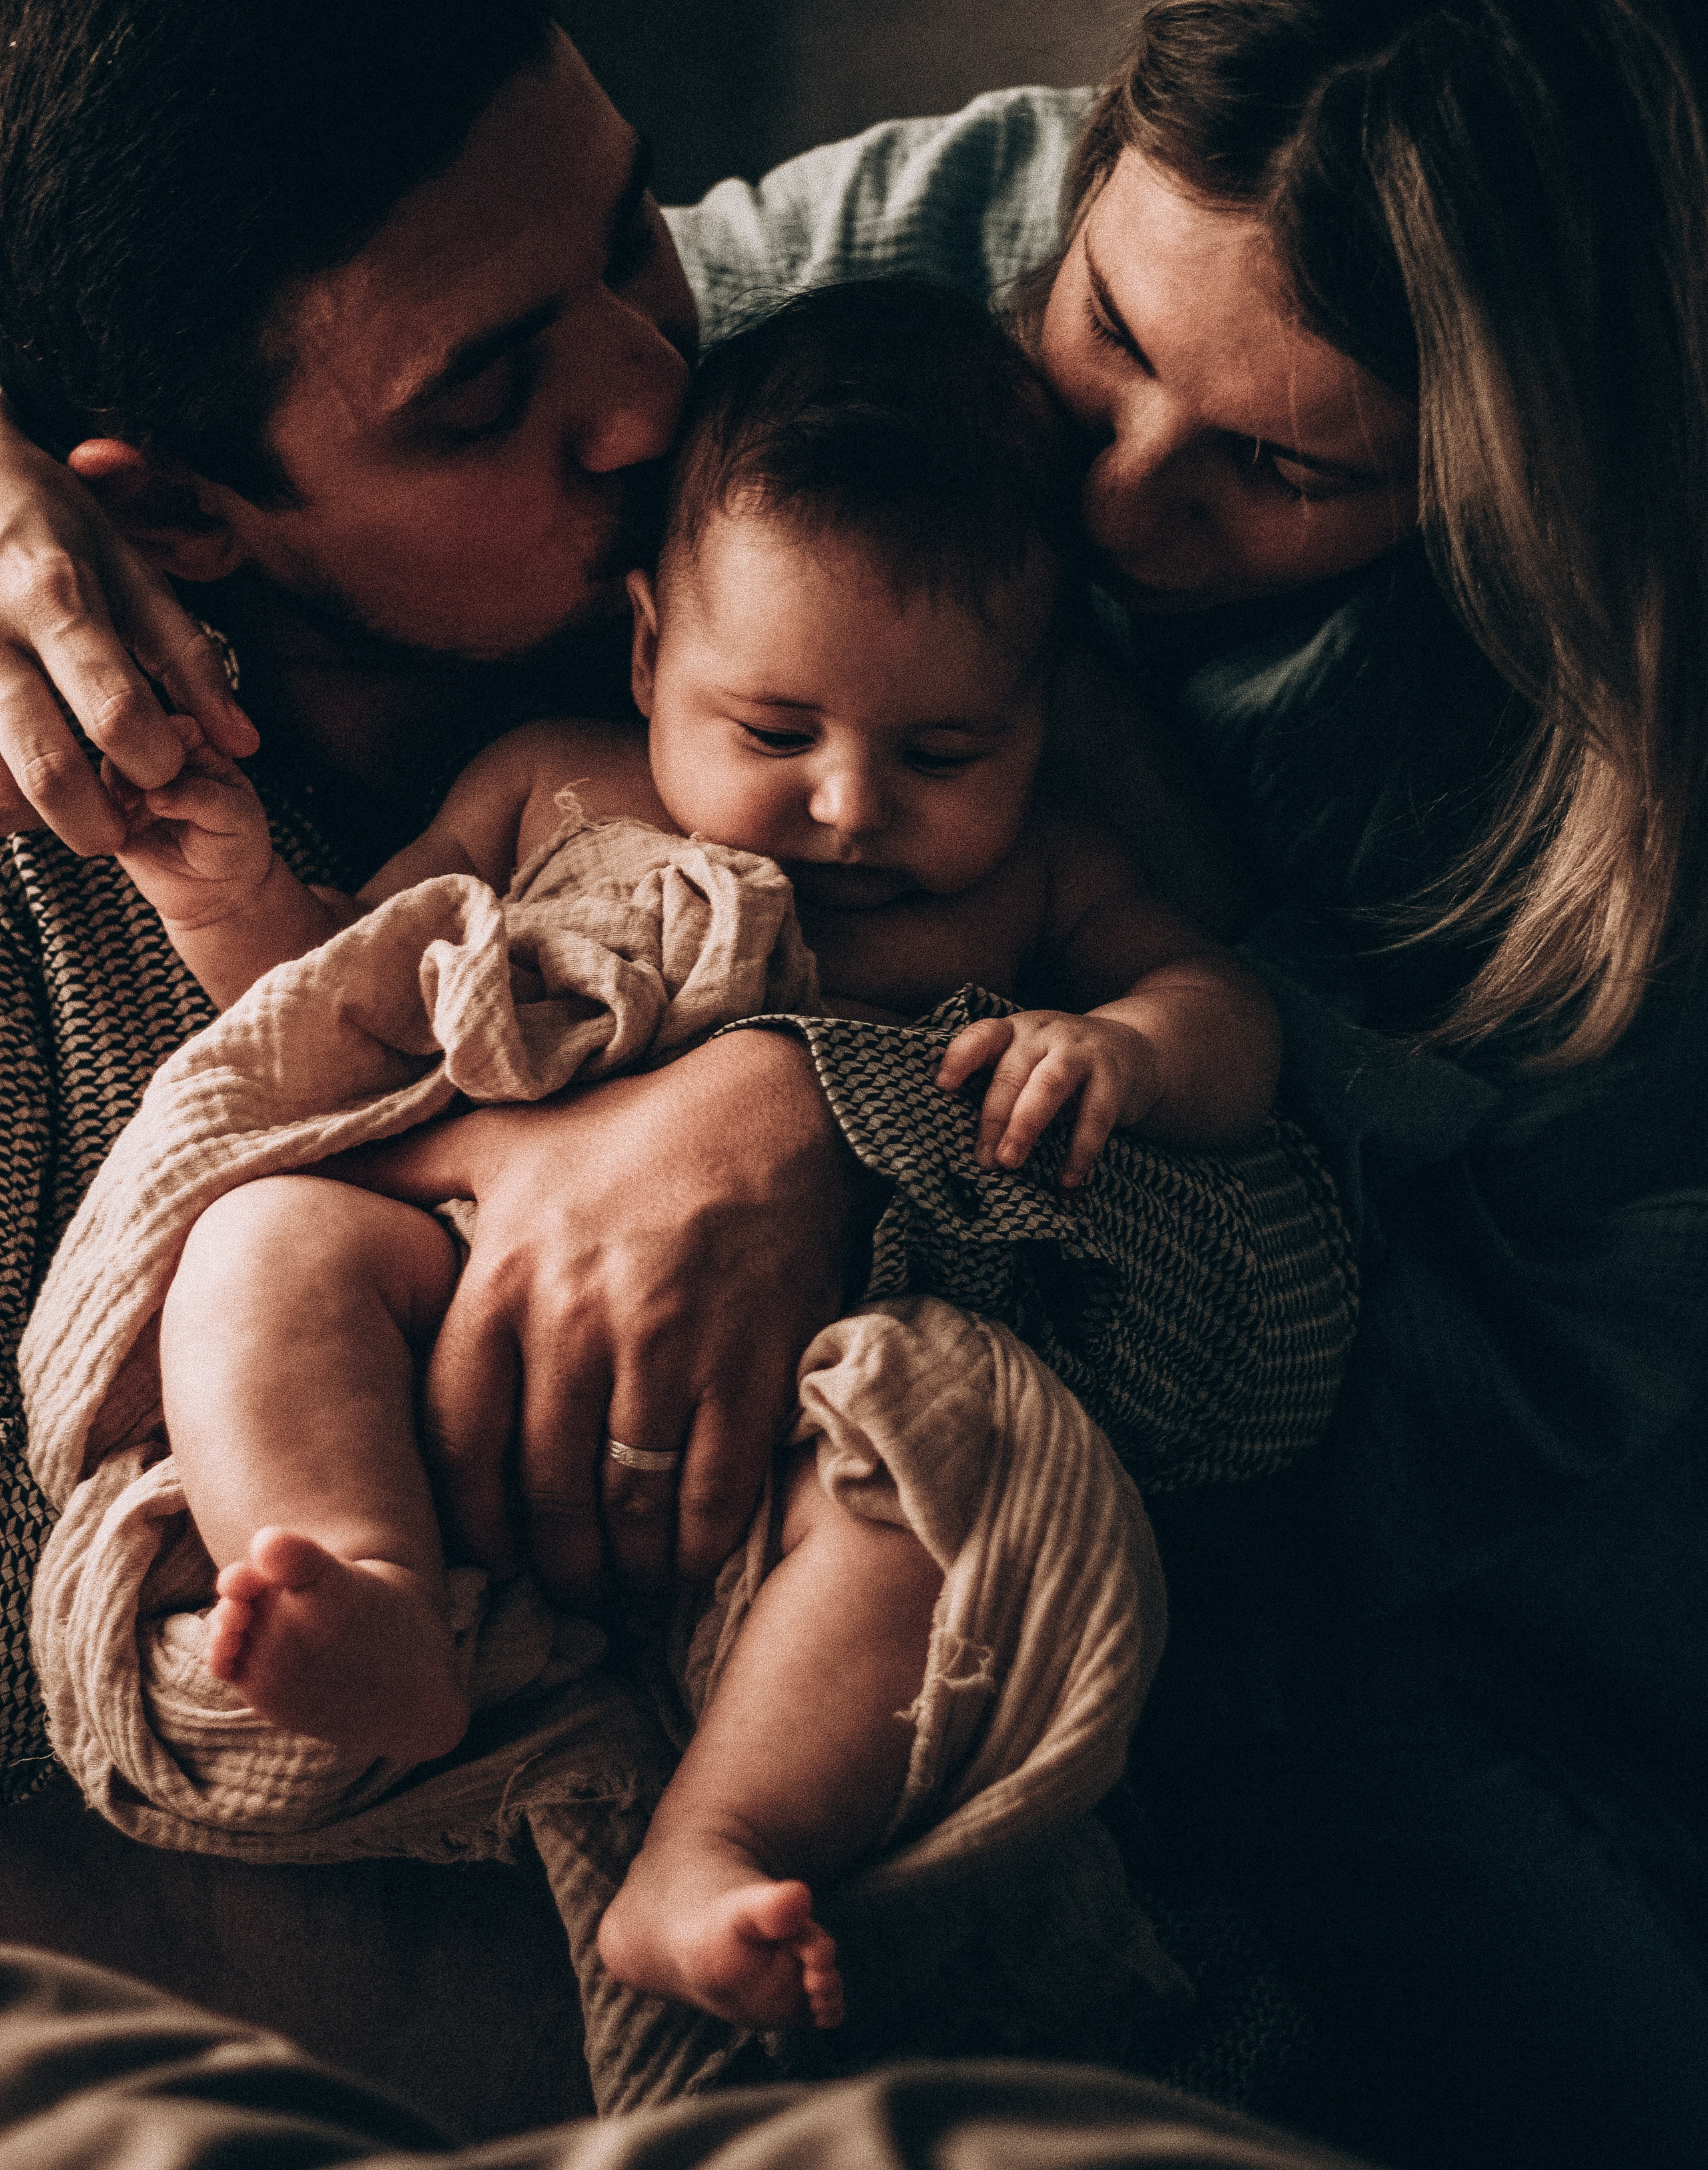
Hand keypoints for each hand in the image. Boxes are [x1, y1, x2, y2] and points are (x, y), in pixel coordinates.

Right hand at [0, 410, 257, 850]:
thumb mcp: (132, 571)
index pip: (117, 713)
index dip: (153, 764)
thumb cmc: (53, 526)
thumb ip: (190, 660)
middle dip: (93, 823)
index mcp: (57, 598)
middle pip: (44, 766)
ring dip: (33, 814)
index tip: (163, 769)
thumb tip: (244, 744)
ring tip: (63, 802)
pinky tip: (19, 780)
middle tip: (116, 830)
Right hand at [107, 732, 273, 928]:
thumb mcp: (236, 817)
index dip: (169, 733)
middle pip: (129, 731)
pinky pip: (89, 802)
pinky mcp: (105, 811)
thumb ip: (202, 798)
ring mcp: (127, 781)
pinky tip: (120, 826)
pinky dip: (99, 811)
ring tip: (134, 808)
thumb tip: (156, 795)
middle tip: (151, 788)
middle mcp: (155, 754)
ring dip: (116, 785)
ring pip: (105, 765)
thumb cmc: (235, 844)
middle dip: (135, 755)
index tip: (174, 760)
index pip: (174, 720)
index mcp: (193, 742)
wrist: (216, 891)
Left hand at [331, 1031, 871, 1605]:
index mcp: (503, 1281)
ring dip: (620, 1567)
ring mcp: (666, 1347)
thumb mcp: (500, 1139)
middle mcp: (574, 1322)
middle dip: (549, 1562)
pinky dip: (696, 1544)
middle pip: (541, 1489)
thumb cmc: (627, 1130)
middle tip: (561, 1589)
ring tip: (621, 1588)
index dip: (467, 1518)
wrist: (769, 1106)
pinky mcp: (748, 1362)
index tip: (486, 1549)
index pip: (457, 1441)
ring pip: (624, 1503)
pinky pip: (712, 1488)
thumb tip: (297, 1182)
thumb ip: (406, 1171)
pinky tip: (687, 1560)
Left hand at [936, 1009, 1160, 1187]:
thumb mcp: (1028, 1063)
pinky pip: (1095, 1115)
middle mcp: (1045, 1035)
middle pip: (1012, 1071)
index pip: (983, 1036)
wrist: (1133, 1050)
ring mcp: (1081, 1052)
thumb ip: (999, 1090)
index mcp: (1015, 1032)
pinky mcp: (1113, 1078)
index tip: (942, 1085)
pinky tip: (1067, 1180)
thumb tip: (970, 1150)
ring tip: (1010, 1162)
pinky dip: (1080, 1151)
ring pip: (1049, 1084)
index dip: (960, 1057)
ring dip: (1026, 1125)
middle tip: (983, 1158)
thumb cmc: (1061, 1067)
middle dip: (993, 1116)